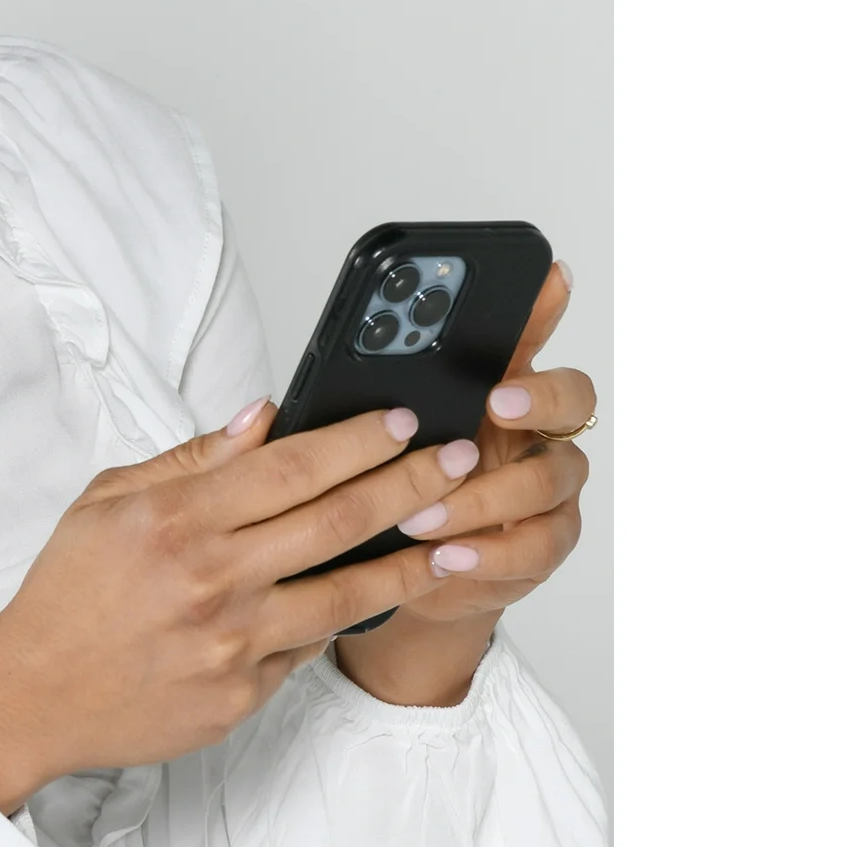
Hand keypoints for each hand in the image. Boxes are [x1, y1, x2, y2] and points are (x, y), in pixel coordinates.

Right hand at [0, 400, 483, 811]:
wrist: (33, 694)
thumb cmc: (66, 592)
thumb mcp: (108, 500)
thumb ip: (191, 460)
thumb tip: (262, 419)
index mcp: (177, 519)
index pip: (291, 466)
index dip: (355, 439)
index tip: (400, 419)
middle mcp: (214, 579)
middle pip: (336, 520)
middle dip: (410, 482)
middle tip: (458, 458)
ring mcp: (234, 644)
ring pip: (346, 592)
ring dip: (409, 558)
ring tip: (455, 531)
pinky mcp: (243, 696)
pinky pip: (309, 647)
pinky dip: (345, 615)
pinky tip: (377, 591)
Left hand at [335, 262, 593, 702]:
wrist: (409, 567)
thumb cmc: (389, 486)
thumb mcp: (364, 440)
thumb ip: (349, 411)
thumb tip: (274, 400)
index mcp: (492, 386)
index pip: (527, 333)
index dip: (544, 305)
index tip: (547, 278)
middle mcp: (532, 429)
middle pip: (572, 396)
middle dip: (538, 395)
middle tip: (494, 402)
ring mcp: (546, 483)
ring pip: (551, 477)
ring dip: (486, 496)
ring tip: (423, 513)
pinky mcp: (545, 540)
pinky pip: (541, 543)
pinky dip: (493, 551)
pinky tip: (451, 555)